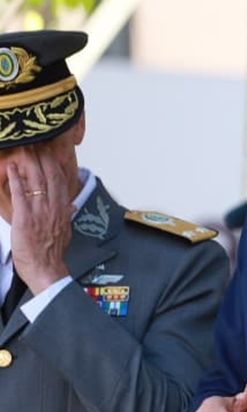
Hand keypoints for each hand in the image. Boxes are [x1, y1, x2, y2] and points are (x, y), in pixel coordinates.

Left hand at [7, 153, 72, 292]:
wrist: (46, 268)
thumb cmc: (53, 253)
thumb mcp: (66, 231)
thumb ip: (66, 216)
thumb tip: (70, 207)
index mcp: (63, 209)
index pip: (61, 180)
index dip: (55, 163)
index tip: (50, 151)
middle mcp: (53, 206)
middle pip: (49, 175)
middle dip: (42, 157)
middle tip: (35, 143)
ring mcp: (39, 211)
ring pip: (35, 180)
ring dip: (28, 162)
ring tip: (23, 149)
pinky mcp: (25, 217)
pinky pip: (20, 194)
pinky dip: (15, 180)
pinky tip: (10, 169)